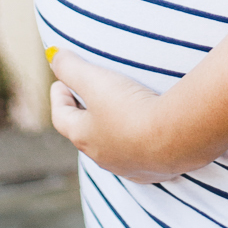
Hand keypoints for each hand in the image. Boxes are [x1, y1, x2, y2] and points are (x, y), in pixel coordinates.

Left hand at [48, 48, 178, 180]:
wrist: (173, 138)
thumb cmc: (129, 108)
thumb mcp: (95, 80)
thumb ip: (71, 67)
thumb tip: (54, 56)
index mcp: (84, 137)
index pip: (61, 117)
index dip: (58, 97)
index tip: (60, 82)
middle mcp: (103, 157)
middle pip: (87, 134)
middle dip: (85, 114)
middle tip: (89, 95)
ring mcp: (129, 166)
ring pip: (114, 147)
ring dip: (112, 130)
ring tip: (120, 112)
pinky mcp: (154, 171)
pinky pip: (141, 157)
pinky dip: (140, 144)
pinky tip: (149, 136)